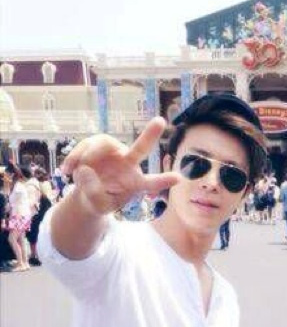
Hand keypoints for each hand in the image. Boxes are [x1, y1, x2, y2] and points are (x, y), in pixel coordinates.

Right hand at [61, 117, 179, 215]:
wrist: (86, 192)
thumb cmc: (99, 200)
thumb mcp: (97, 205)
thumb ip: (94, 192)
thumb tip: (87, 169)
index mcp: (135, 183)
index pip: (151, 182)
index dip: (163, 180)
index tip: (178, 178)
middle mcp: (128, 164)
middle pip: (140, 148)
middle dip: (150, 135)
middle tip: (160, 121)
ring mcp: (113, 152)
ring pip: (102, 144)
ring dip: (87, 156)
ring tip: (75, 172)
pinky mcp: (97, 145)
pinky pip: (85, 145)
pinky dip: (74, 157)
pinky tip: (67, 171)